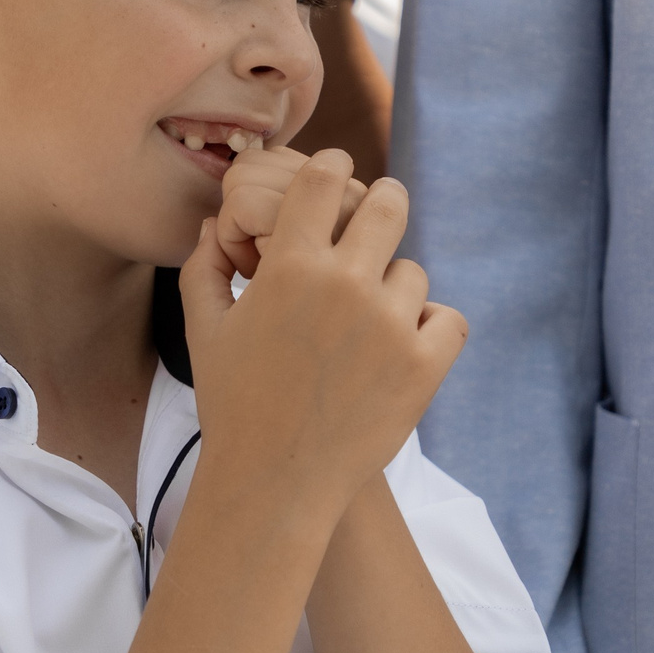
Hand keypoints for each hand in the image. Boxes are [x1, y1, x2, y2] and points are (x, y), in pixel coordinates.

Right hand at [182, 150, 465, 516]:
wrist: (274, 484)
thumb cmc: (233, 407)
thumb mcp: (204, 332)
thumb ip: (205, 268)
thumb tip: (213, 225)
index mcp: (290, 266)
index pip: (326, 179)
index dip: (334, 168)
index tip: (338, 173)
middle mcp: (345, 284)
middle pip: (388, 203)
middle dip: (382, 203)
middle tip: (376, 216)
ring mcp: (391, 323)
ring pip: (412, 272)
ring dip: (394, 288)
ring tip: (368, 324)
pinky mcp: (425, 363)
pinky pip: (448, 318)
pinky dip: (431, 329)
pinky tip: (404, 346)